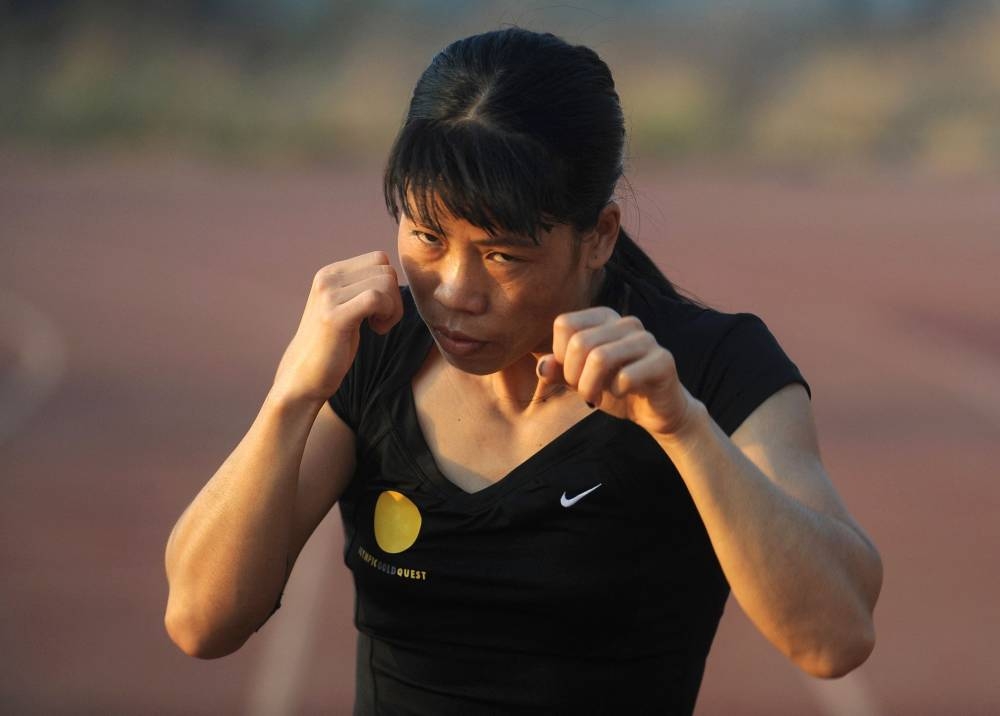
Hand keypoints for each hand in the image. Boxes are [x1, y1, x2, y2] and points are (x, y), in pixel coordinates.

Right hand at [271, 251, 402, 404]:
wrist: (304, 377)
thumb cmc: (332, 346)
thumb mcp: (346, 307)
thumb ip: (363, 287)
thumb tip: (393, 273)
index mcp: (330, 273)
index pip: (379, 259)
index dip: (389, 285)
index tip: (379, 309)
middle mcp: (327, 278)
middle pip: (386, 270)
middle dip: (394, 297)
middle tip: (381, 321)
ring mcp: (329, 295)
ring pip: (385, 282)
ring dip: (393, 308)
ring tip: (377, 326)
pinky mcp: (335, 316)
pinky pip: (376, 298)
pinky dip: (388, 315)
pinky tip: (377, 331)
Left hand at [537, 307, 698, 437]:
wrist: (654, 411)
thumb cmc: (613, 390)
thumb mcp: (579, 381)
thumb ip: (558, 371)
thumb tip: (543, 367)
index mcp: (604, 317)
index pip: (565, 324)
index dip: (561, 356)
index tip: (573, 375)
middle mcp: (626, 322)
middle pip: (579, 343)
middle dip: (574, 376)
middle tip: (584, 392)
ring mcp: (646, 339)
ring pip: (600, 358)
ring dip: (590, 387)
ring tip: (595, 398)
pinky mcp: (662, 360)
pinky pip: (625, 377)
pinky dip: (616, 392)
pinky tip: (622, 394)